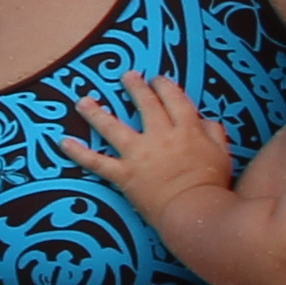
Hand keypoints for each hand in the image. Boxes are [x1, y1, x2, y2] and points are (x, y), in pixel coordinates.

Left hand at [61, 76, 235, 211]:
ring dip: (96, 112)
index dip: (165, 87)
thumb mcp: (222, 154)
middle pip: (145, 105)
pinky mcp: (123, 174)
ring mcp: (138, 154)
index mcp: (187, 130)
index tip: (157, 79)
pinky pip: (96, 161)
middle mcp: (160, 136)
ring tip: (83, 101)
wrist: (193, 209)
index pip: (174, 100)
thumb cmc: (211, 184)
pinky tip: (63, 142)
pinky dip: (78, 153)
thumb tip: (205, 120)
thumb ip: (214, 133)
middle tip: (126, 76)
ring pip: (112, 127)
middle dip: (135, 87)